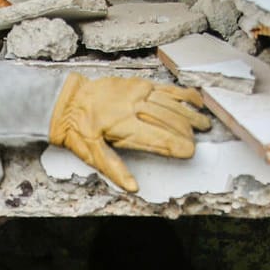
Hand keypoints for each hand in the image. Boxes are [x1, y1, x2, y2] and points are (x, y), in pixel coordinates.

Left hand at [48, 74, 210, 192]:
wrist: (65, 99)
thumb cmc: (77, 128)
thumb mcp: (89, 152)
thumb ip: (113, 169)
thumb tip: (133, 187)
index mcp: (122, 125)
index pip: (156, 137)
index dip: (175, 146)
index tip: (190, 153)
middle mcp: (133, 105)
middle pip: (167, 120)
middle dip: (186, 132)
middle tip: (198, 144)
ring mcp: (137, 91)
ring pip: (170, 104)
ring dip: (189, 115)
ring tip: (204, 124)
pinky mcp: (138, 83)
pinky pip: (165, 88)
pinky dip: (183, 95)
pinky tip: (197, 101)